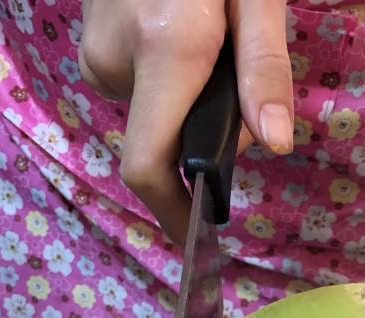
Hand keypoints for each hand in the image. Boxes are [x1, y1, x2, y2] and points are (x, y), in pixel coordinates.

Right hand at [78, 0, 292, 241]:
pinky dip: (169, 81)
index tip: (196, 236)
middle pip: (164, 142)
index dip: (172, 212)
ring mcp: (95, 53)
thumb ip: (264, 67)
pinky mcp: (90, 46)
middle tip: (239, 71)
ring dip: (190, 103)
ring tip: (213, 39)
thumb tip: (274, 143)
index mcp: (163, 49)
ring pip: (153, 114)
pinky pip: (138, 88)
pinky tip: (184, 34)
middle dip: (207, 134)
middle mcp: (116, 61)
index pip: (149, 164)